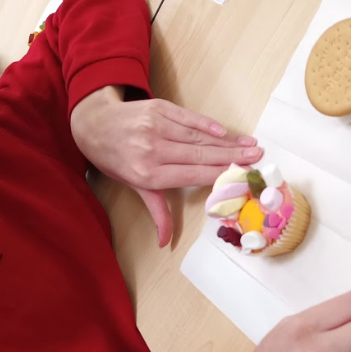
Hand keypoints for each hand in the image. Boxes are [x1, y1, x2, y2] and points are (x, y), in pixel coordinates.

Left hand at [70, 86, 262, 246]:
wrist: (94, 125)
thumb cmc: (116, 159)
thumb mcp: (133, 187)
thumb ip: (156, 211)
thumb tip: (165, 243)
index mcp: (148, 173)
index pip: (191, 174)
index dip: (218, 175)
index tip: (241, 176)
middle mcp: (152, 149)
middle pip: (200, 154)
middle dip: (231, 157)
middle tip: (256, 157)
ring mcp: (155, 126)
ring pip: (197, 136)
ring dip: (226, 141)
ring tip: (249, 144)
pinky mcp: (157, 108)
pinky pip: (187, 117)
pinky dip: (206, 124)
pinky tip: (223, 131)